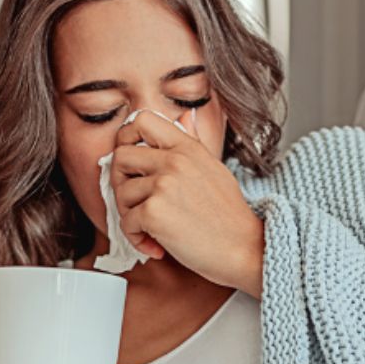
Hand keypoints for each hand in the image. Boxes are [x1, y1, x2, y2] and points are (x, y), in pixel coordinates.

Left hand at [110, 107, 263, 294]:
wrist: (244, 249)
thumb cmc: (229, 216)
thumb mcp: (213, 167)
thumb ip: (192, 143)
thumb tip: (185, 115)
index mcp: (187, 147)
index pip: (141, 120)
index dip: (125, 138)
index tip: (130, 163)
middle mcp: (174, 161)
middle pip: (120, 156)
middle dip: (120, 182)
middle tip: (135, 203)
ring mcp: (163, 185)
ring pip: (121, 194)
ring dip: (130, 216)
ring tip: (151, 229)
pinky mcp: (154, 212)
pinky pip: (126, 223)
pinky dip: (136, 239)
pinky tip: (156, 246)